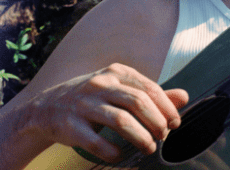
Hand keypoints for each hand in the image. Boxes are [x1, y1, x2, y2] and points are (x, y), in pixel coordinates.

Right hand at [24, 63, 188, 162]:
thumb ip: (152, 94)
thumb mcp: (121, 90)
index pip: (149, 89)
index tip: (175, 123)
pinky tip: (120, 156)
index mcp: (116, 73)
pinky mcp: (70, 126)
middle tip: (163, 136)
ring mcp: (83, 104)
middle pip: (138, 102)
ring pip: (120, 120)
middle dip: (156, 122)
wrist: (46, 108)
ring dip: (140, 137)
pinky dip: (112, 151)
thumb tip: (184, 97)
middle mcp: (100, 85)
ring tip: (149, 147)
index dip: (166, 107)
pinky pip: (95, 141)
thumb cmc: (94, 99)